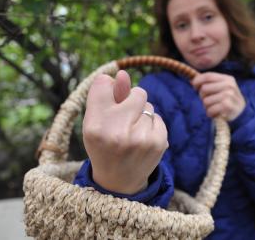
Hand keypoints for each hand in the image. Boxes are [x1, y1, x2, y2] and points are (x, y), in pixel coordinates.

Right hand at [82, 70, 167, 193]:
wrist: (119, 181)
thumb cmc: (104, 144)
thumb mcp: (96, 121)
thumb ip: (107, 95)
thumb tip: (123, 73)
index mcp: (95, 125)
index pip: (103, 84)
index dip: (109, 89)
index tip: (110, 102)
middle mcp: (117, 132)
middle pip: (137, 92)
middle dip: (132, 102)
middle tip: (123, 120)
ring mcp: (141, 139)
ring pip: (149, 106)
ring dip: (142, 115)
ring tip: (131, 134)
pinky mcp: (159, 143)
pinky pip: (158, 117)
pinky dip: (151, 125)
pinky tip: (142, 140)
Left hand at [192, 72, 245, 120]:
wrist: (242, 113)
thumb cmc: (227, 100)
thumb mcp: (222, 88)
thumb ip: (210, 83)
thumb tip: (193, 81)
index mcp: (227, 79)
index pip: (208, 76)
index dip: (198, 81)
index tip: (194, 86)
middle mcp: (229, 85)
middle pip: (204, 88)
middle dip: (202, 96)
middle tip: (209, 100)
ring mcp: (229, 95)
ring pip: (206, 100)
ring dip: (207, 107)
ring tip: (214, 107)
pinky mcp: (228, 106)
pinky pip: (210, 109)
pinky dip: (210, 113)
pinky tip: (216, 113)